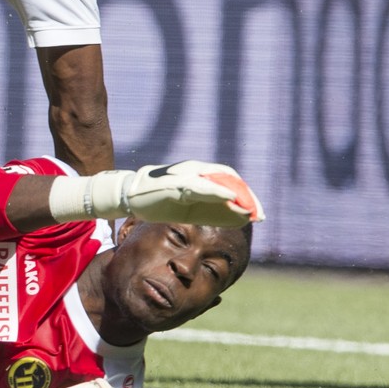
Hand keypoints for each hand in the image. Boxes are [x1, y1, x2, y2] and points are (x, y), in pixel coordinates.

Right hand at [92, 161, 263, 225]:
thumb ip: (216, 212)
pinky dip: (216, 189)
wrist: (130, 197)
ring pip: (217, 177)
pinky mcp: (175, 181)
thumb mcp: (193, 209)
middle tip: (258, 215)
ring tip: (249, 209)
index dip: (247, 196)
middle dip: (246, 196)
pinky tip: (229, 198)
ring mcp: (185, 173)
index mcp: (200, 176)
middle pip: (228, 176)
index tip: (258, 215)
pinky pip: (199, 184)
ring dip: (236, 193)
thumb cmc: (160, 202)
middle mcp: (195, 169)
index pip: (230, 181)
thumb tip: (243, 217)